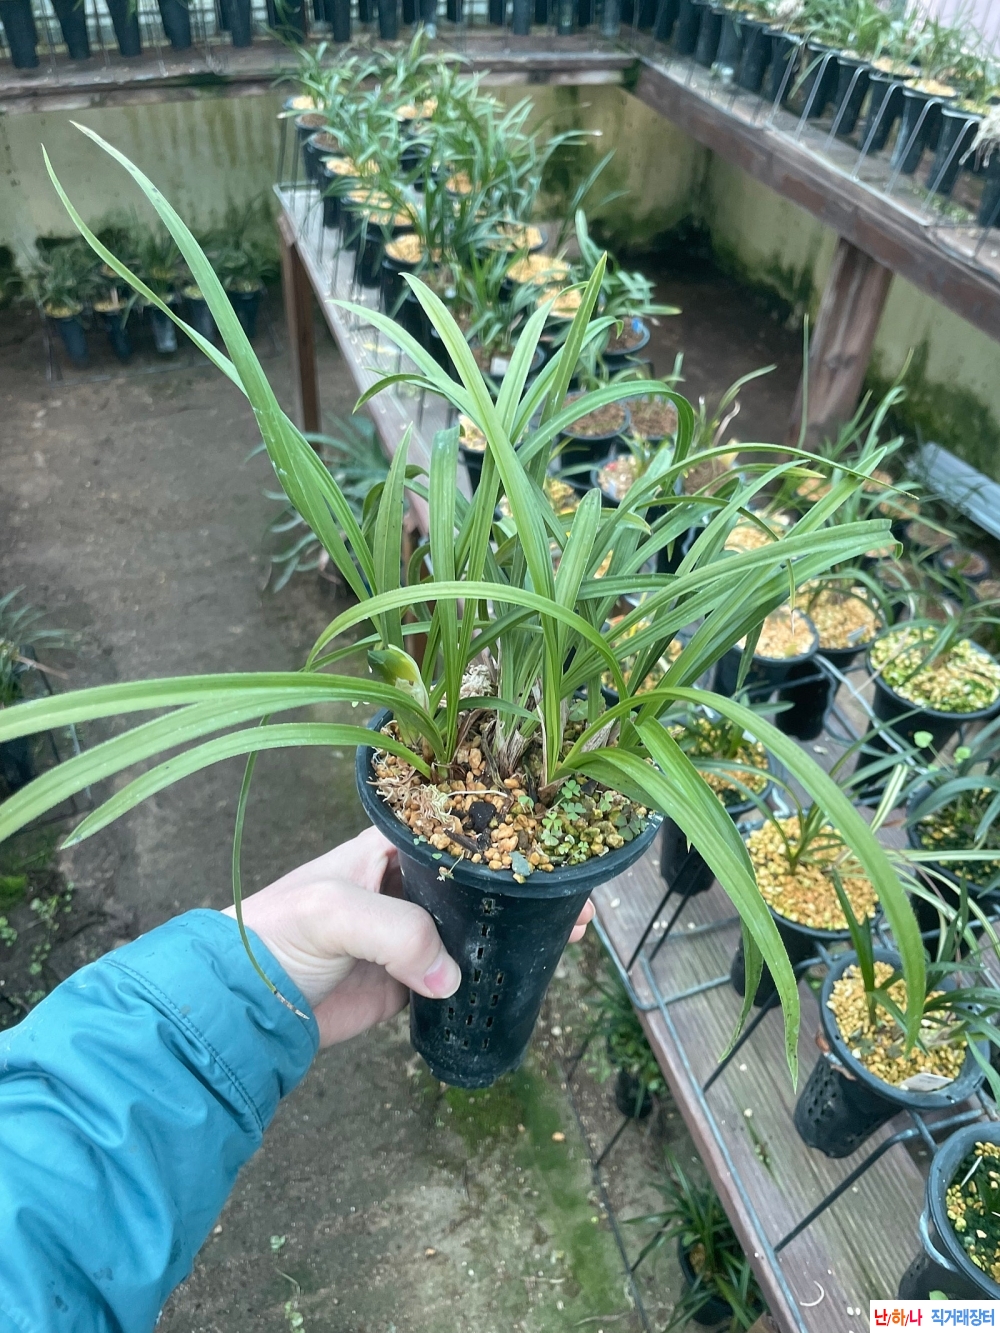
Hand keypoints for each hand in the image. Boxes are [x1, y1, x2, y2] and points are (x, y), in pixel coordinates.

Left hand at [225, 826, 594, 1047]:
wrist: (246, 1003)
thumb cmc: (280, 934)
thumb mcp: (337, 912)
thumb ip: (398, 932)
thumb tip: (450, 978)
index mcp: (388, 846)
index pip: (456, 830)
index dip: (503, 834)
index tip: (549, 842)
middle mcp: (406, 885)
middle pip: (478, 880)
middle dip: (523, 884)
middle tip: (574, 894)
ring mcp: (411, 934)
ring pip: (477, 927)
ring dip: (518, 929)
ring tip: (571, 930)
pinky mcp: (410, 981)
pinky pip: (462, 974)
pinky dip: (492, 975)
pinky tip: (530, 970)